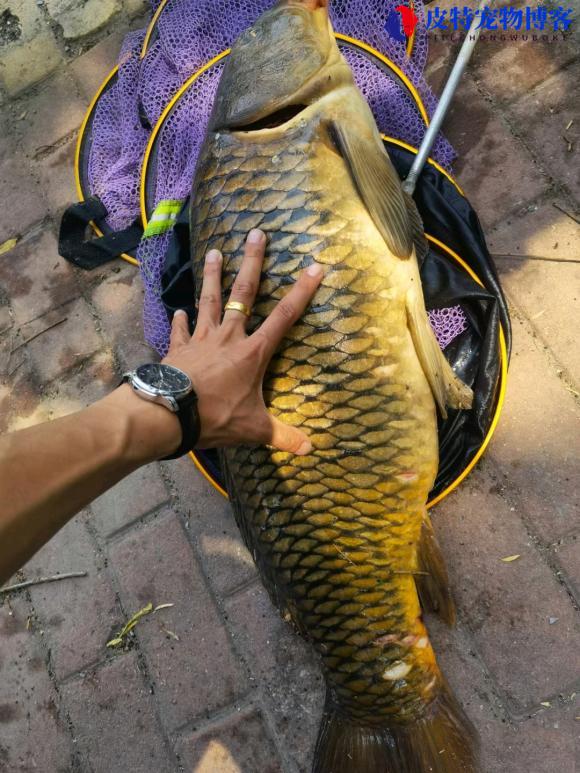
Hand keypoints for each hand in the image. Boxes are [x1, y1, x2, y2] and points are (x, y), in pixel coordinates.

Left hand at [163, 229, 322, 454]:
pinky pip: (180, 329)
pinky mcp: (178, 347)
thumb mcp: (254, 429)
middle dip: (253, 262)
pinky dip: (180, 319)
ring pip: (209, 299)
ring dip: (212, 276)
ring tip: (213, 251)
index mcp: (252, 352)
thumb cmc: (215, 417)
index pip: (285, 317)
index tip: (315, 266)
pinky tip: (179, 309)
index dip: (302, 291)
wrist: (167, 413)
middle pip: (244, 293)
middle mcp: (228, 336)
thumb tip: (310, 450)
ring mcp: (200, 338)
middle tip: (257, 233)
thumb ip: (282, 437)